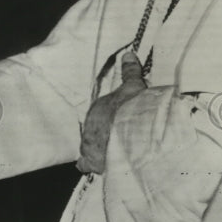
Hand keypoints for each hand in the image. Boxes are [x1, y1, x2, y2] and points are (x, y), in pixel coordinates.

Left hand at [78, 51, 146, 174]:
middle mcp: (88, 127)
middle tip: (114, 140)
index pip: (98, 115)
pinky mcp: (93, 163)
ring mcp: (89, 145)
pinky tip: (97, 168)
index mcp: (98, 109)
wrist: (135, 132)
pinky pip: (86, 165)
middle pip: (92, 133)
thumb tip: (127, 54)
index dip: (107, 120)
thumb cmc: (133, 108)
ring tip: (109, 155)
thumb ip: (130, 72)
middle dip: (102, 137)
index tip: (115, 124)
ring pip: (88, 148)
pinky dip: (92, 166)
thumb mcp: (134, 87)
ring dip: (97, 152)